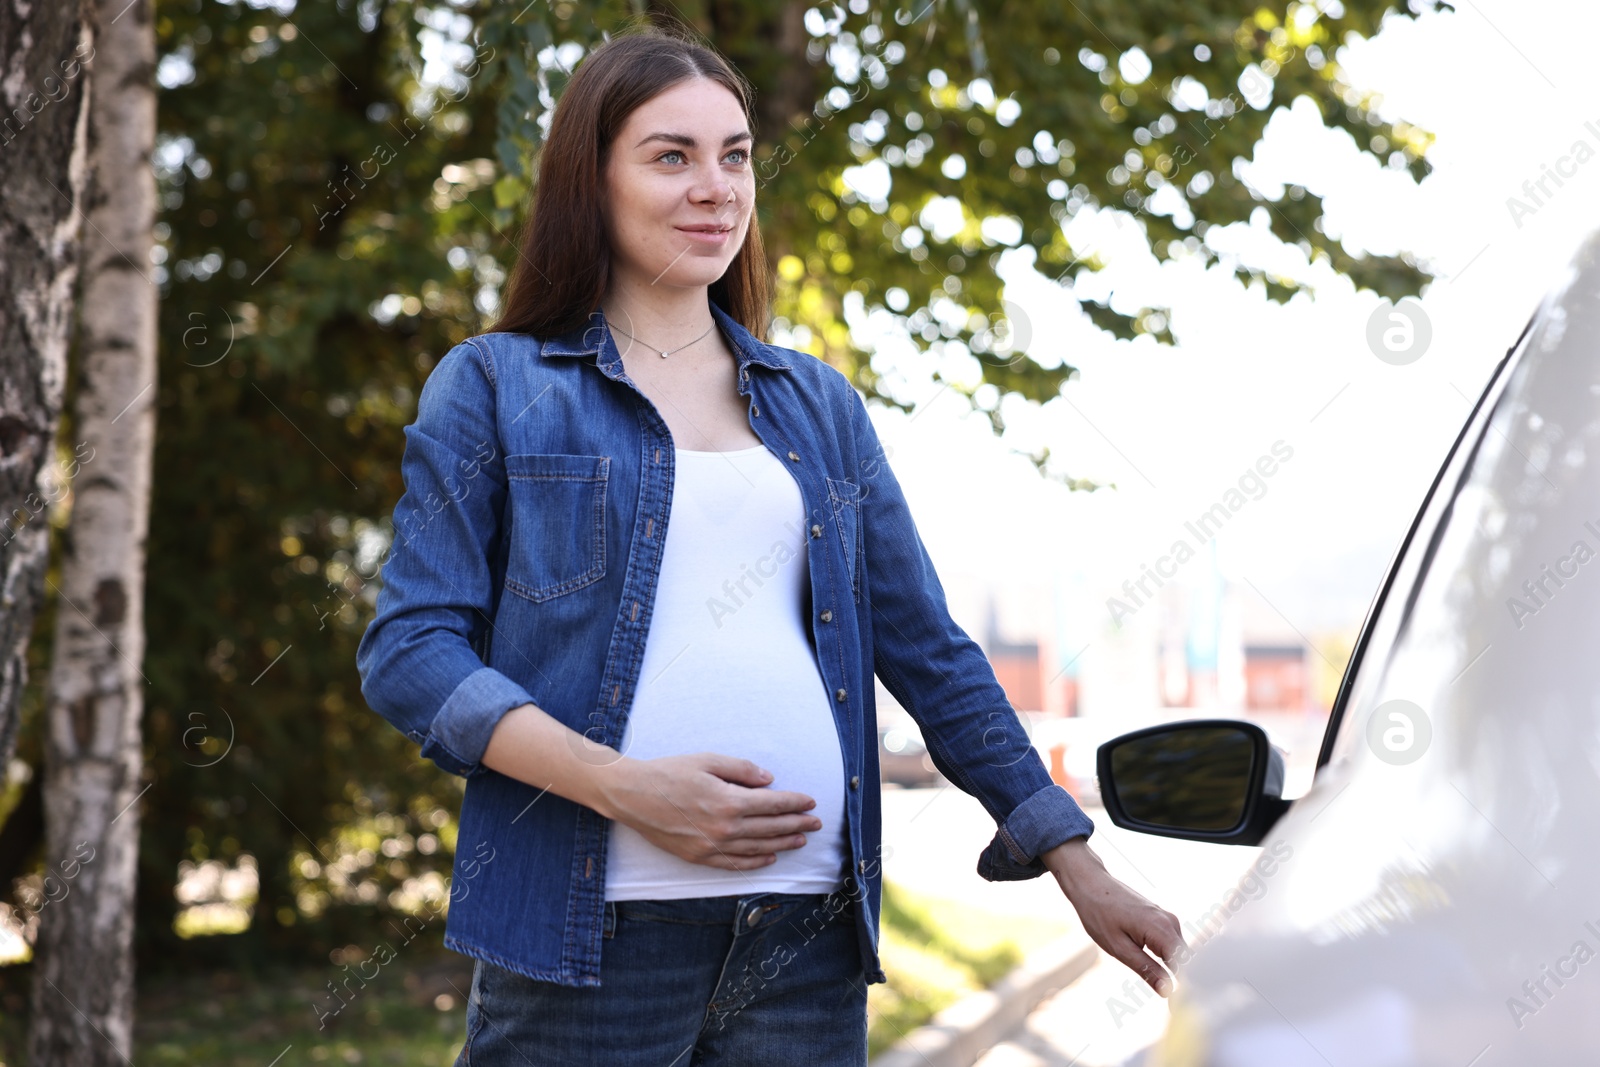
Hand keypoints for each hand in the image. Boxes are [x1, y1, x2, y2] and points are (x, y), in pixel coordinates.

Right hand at [595, 752, 823, 870]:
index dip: (795, 803)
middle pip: (770, 828)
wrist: (633, 795)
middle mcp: (724, 828)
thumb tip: (769, 780)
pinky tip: (769, 858)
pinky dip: (755, 862)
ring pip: (757, 848)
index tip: (810, 801)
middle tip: (816, 823)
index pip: (773, 804)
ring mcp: (712, 846)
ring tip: (801, 840)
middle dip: (797, 824)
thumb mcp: (708, 760)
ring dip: (782, 844)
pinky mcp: (699, 857)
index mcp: (729, 800)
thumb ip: (742, 770)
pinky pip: (734, 863)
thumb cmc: (669, 773)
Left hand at [1043, 837, 1188, 996]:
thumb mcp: (1118, 947)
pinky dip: (1172, 962)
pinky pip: (1173, 945)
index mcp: (1161, 928)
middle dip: (1186, 985)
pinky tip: (1166, 977)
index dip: (1185, 990)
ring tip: (1175, 998)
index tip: (1177, 1010)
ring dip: (1180, 975)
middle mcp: (1170, 922)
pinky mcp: (1162, 921)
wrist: (1090, 884)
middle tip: (1176, 1010)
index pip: (1184, 966)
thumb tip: (1168, 990)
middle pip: (1188, 960)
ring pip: (1181, 954)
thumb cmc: (1099, 913)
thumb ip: (1145, 968)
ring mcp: (1168, 920)